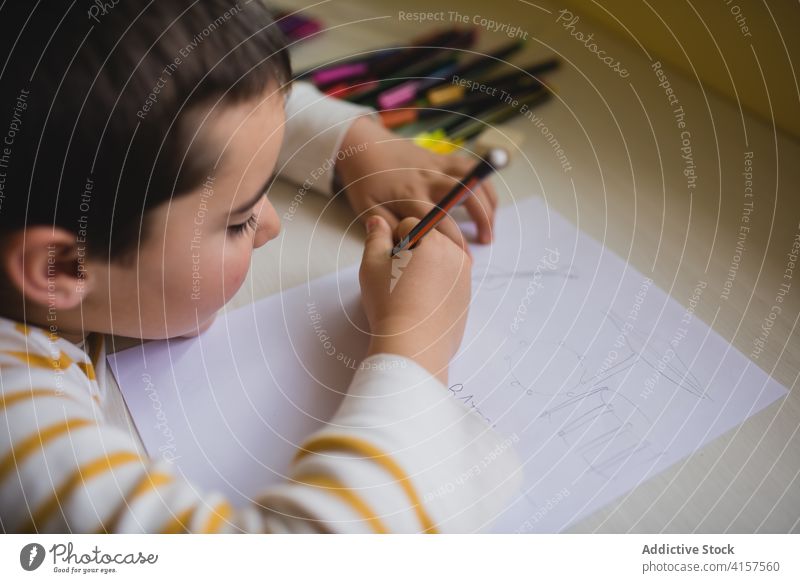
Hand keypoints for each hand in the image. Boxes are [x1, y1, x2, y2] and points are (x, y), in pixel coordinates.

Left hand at [335, 117, 497, 255]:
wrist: (363, 146)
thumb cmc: (365, 181)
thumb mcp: (367, 209)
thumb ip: (387, 229)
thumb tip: (405, 249)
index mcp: (409, 194)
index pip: (439, 220)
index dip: (454, 241)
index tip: (463, 258)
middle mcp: (426, 178)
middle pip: (463, 195)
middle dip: (481, 217)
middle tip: (487, 239)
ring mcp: (436, 165)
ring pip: (471, 178)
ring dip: (487, 199)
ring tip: (491, 222)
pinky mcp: (441, 157)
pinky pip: (469, 166)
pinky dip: (483, 180)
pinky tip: (488, 199)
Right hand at [358, 214, 471, 385]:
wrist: (413, 346)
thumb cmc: (391, 303)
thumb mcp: (373, 264)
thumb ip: (376, 237)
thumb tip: (378, 221)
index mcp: (436, 241)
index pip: (410, 224)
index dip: (393, 241)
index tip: (390, 264)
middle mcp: (457, 256)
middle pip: (429, 240)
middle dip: (412, 252)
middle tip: (398, 279)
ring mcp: (465, 279)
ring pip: (439, 262)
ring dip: (424, 269)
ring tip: (409, 293)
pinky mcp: (466, 301)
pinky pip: (448, 283)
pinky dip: (435, 288)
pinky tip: (420, 305)